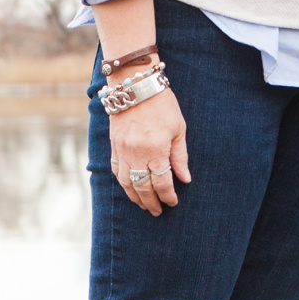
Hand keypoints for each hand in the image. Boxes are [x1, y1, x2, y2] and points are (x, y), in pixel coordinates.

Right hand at [109, 87, 189, 215]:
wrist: (135, 88)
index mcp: (155, 150)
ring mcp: (122, 152)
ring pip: (126, 183)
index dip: (167, 195)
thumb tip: (185, 179)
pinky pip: (116, 172)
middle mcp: (136, 154)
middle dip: (151, 202)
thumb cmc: (162, 105)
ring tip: (144, 205)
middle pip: (142, 187)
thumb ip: (180, 156)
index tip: (172, 203)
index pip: (161, 181)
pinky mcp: (113, 147)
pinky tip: (130, 189)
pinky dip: (123, 183)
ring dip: (135, 197)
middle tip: (157, 211)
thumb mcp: (178, 129)